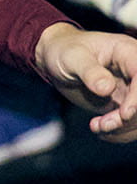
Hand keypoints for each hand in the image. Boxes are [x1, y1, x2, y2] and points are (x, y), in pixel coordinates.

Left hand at [34, 21, 136, 138]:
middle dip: (128, 118)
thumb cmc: (64, 51)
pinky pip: (132, 123)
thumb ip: (89, 72)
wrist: (56, 60)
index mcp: (127, 52)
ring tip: (97, 126)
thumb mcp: (72, 58)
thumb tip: (107, 88)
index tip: (124, 114)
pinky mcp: (124, 103)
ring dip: (123, 128)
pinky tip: (98, 128)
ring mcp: (131, 89)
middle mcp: (134, 71)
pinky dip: (119, 132)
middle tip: (102, 124)